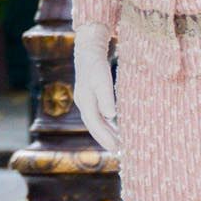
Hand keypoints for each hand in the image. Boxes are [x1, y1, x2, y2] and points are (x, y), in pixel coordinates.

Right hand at [73, 23, 119, 151]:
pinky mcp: (88, 96)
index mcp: (85, 101)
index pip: (96, 124)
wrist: (87, 49)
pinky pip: (96, 114)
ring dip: (105, 132)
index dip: (105, 137)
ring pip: (94, 121)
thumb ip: (106, 97)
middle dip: (104, 139)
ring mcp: (84, 100)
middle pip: (93, 125)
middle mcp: (82, 103)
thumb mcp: (102, 79)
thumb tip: (111, 116)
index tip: (116, 148)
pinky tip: (114, 126)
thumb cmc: (96, 64)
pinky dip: (105, 123)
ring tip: (117, 143)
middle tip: (118, 150)